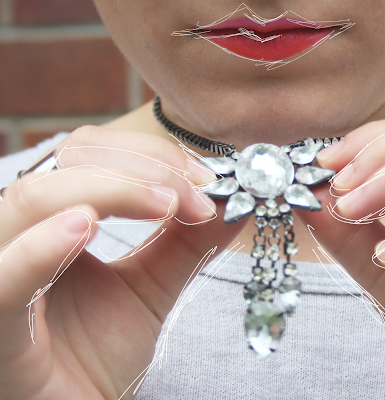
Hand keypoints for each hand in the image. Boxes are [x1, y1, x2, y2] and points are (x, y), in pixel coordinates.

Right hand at [0, 126, 244, 399]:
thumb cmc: (94, 358)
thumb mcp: (150, 289)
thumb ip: (185, 243)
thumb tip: (234, 199)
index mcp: (51, 220)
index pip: (90, 154)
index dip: (152, 156)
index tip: (210, 180)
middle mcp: (16, 235)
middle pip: (67, 163)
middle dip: (143, 168)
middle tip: (199, 194)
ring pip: (33, 199)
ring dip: (111, 189)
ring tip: (167, 203)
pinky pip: (4, 278)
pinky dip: (42, 246)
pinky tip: (84, 226)